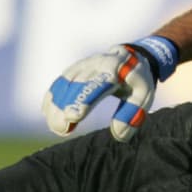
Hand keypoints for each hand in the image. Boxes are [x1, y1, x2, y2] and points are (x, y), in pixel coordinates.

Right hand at [41, 36, 177, 141]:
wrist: (132, 56)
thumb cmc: (138, 81)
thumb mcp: (143, 97)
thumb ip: (132, 115)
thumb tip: (118, 135)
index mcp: (116, 69)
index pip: (97, 84)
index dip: (83, 100)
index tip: (72, 117)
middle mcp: (96, 64)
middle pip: (75, 85)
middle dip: (65, 107)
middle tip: (61, 129)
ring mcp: (83, 65)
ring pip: (64, 84)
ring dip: (56, 105)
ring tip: (57, 128)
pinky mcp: (74, 68)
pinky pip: (59, 82)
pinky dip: (52, 97)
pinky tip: (48, 113)